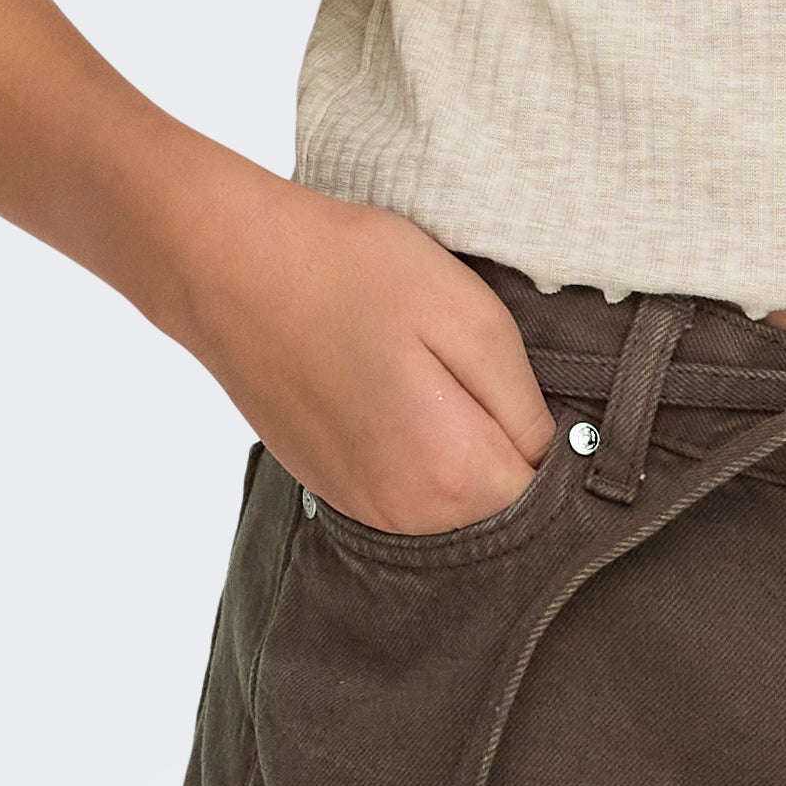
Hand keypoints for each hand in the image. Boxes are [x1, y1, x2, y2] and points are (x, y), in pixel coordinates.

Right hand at [169, 173, 553, 531]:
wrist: (226, 266)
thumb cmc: (347, 272)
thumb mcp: (470, 317)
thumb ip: (525, 406)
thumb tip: (560, 458)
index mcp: (453, 478)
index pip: (551, 498)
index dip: (558, 446)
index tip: (536, 394)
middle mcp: (411, 518)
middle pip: (505, 513)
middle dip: (513, 458)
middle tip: (483, 380)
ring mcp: (367, 514)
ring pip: (458, 510)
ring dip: (465, 459)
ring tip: (435, 385)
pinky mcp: (339, 495)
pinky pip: (411, 497)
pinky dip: (421, 460)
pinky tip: (399, 400)